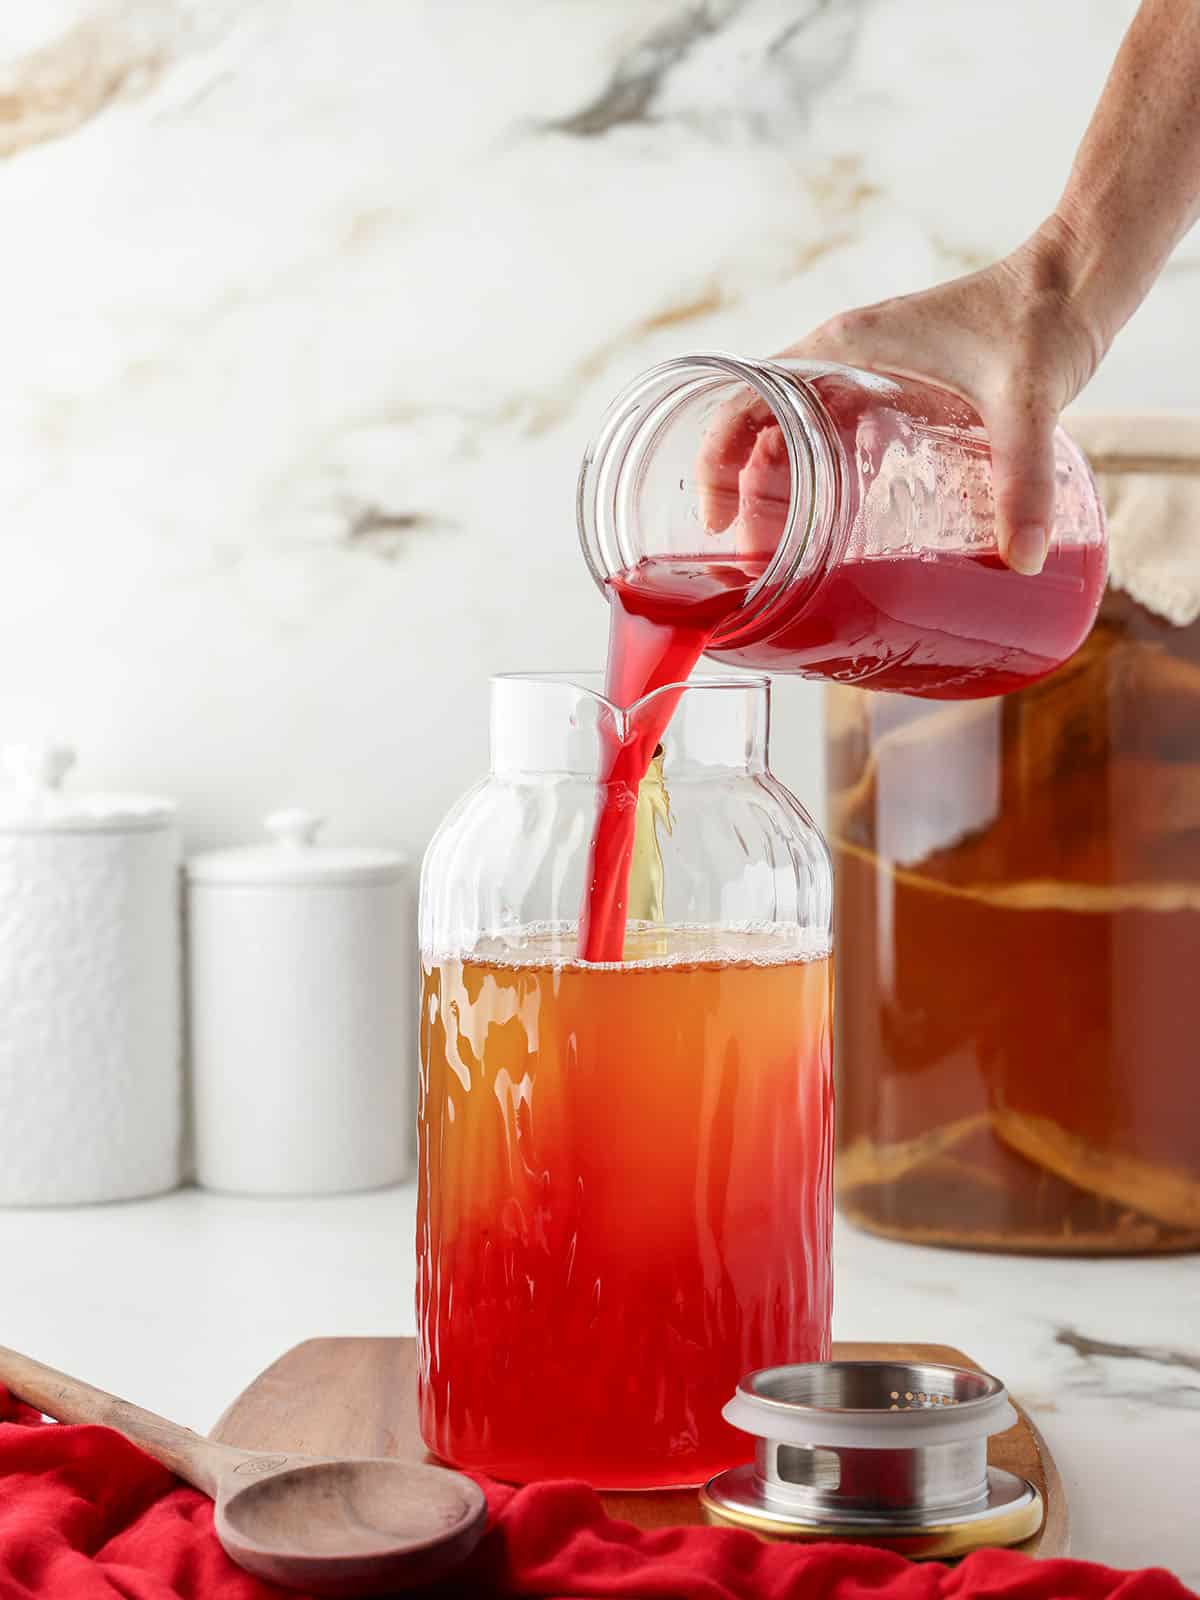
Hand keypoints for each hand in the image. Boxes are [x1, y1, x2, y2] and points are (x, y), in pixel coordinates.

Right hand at [700, 217, 1104, 574]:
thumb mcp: (1027, 401)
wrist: (1076, 276)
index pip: (745, 398)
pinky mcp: (892, 386)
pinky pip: (829, 431)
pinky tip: (833, 523)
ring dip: (775, 488)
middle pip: (759, 427)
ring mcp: (864, 370)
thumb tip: (1025, 558)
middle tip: (754, 559)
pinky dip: (814, 474)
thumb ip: (1023, 479)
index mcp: (841, 348)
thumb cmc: (1041, 315)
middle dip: (745, 494)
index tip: (717, 518)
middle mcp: (840, 357)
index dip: (716, 458)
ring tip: (781, 553)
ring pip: (791, 432)